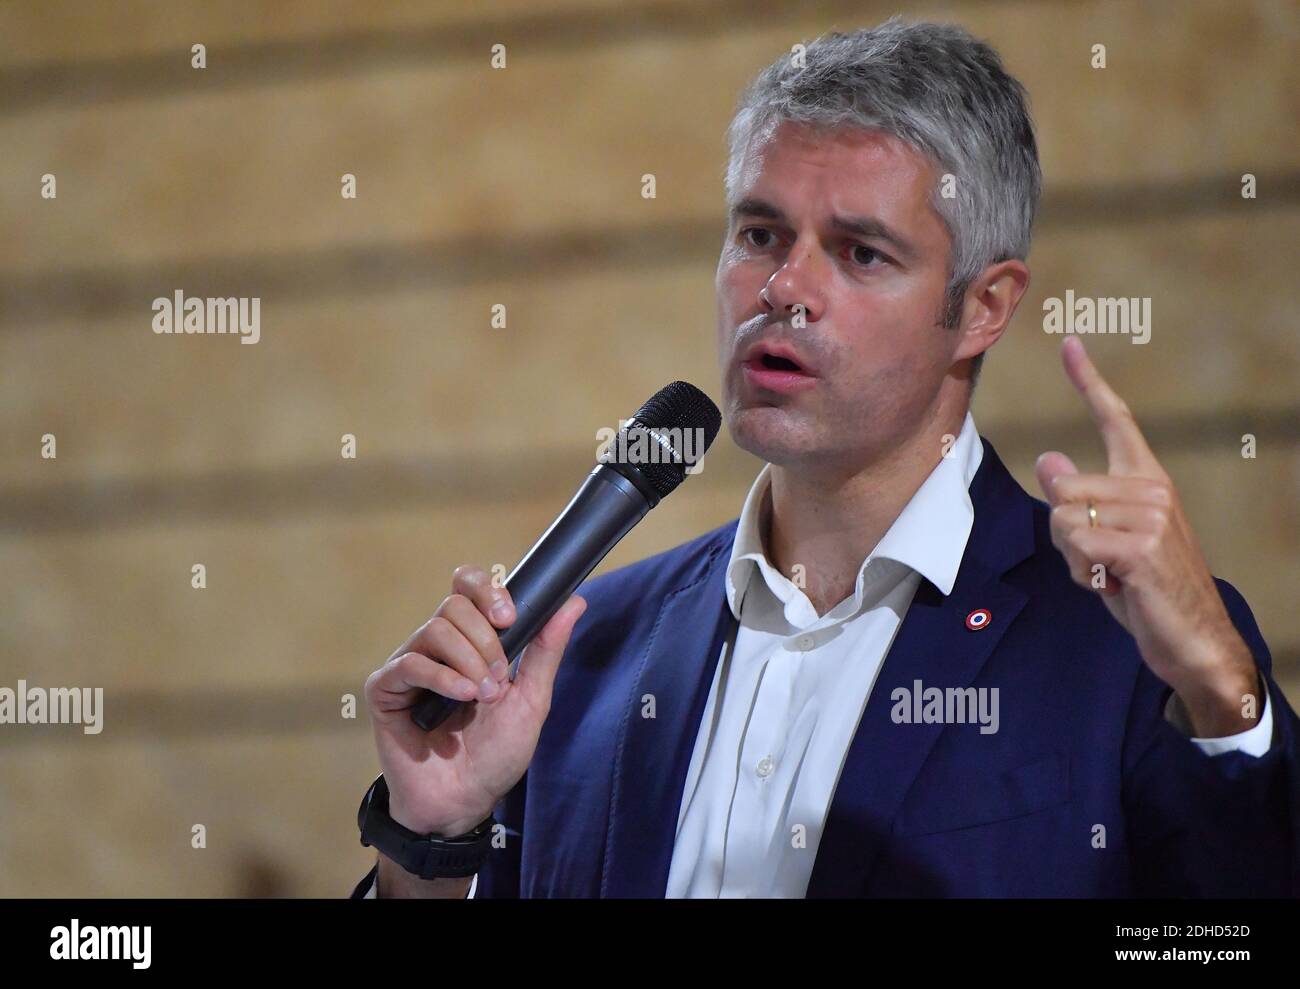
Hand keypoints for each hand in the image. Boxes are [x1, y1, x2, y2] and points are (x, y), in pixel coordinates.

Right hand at [364, 565, 585, 835]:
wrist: (467, 799)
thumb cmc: (497, 753)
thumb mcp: (532, 698)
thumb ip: (547, 649)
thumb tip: (575, 601)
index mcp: (470, 640)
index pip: (467, 586)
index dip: (487, 591)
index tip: (510, 617)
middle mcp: (437, 646)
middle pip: (453, 604)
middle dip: (486, 640)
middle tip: (498, 680)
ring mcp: (409, 666)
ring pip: (435, 629)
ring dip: (468, 661)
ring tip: (481, 697)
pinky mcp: (385, 689)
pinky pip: (409, 663)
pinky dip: (441, 677)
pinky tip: (460, 698)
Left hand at [1034, 336, 1259, 737]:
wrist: (1190, 636)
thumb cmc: (1143, 587)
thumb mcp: (1101, 539)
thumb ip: (1076, 501)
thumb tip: (1048, 459)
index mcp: (1146, 480)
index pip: (1117, 419)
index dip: (1089, 380)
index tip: (1069, 343)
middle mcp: (1153, 489)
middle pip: (1061, 488)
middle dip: (1064, 532)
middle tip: (1099, 559)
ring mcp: (1151, 517)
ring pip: (1062, 518)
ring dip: (1073, 557)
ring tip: (1109, 573)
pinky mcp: (1141, 548)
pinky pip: (1075, 546)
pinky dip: (1082, 573)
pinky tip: (1113, 586)